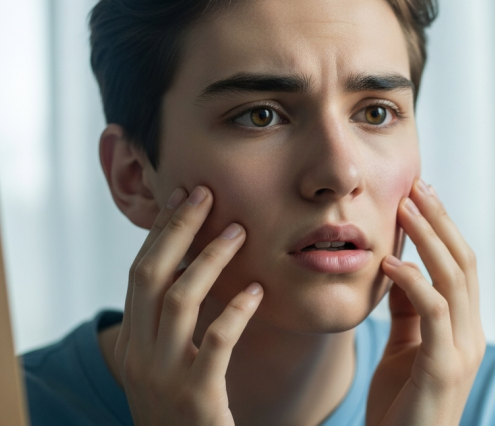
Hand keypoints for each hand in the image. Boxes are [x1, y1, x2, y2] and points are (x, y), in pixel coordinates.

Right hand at [114, 186, 263, 425]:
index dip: (160, 233)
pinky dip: (236, 310)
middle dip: (177, 229)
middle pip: (150, 277)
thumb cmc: (189, 414)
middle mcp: (140, 357)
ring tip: (239, 232)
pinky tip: (258, 290)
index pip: (139, 275)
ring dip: (209, 260)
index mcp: (134, 346)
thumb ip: (175, 329)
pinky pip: (216, 342)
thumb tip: (197, 272)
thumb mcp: (169, 368)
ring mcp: (164, 378)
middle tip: (205, 192)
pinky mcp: (197, 397)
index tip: (183, 197)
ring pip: (179, 301)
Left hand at [366, 179, 485, 425]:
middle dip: (440, 219)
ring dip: (428, 237)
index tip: (422, 192)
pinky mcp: (443, 369)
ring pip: (454, 279)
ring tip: (404, 206)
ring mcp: (463, 352)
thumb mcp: (405, 350)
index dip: (444, 226)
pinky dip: (413, 280)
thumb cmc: (400, 411)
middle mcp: (472, 336)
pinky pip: (433, 312)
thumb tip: (401, 264)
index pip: (462, 265)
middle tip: (417, 183)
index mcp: (466, 330)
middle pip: (464, 262)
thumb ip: (409, 310)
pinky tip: (390, 261)